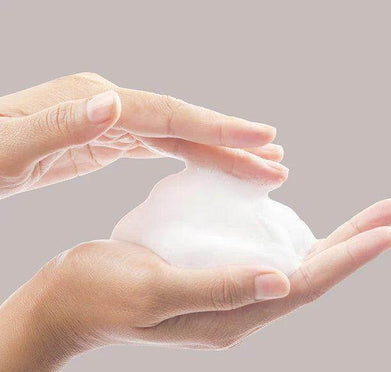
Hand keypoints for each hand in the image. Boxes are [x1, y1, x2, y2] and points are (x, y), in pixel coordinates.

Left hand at [0, 73, 286, 197]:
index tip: (264, 139)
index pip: (169, 116)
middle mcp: (109, 105)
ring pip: (177, 135)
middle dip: (233, 143)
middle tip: (278, 161)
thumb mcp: (8, 149)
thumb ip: (57, 127)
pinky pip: (159, 145)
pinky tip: (207, 162)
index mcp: (94, 104)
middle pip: (183, 124)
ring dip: (219, 149)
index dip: (218, 128)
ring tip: (257, 164)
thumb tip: (113, 104)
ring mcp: (109, 119)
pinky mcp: (107, 137)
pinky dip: (189, 154)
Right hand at [0, 199, 390, 371]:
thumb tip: (283, 279)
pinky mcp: (211, 276)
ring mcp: (226, 293)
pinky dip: (290, 235)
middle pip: (310, 273)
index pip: (305, 284)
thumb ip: (217, 288)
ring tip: (363, 220)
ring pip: (292, 263)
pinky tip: (298, 220)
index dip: (349, 257)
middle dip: (354, 244)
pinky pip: (263, 254)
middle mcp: (237, 308)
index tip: (389, 229)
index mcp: (230, 316)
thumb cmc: (100, 295)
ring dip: (330, 240)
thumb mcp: (154, 290)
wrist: (69, 300)